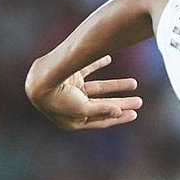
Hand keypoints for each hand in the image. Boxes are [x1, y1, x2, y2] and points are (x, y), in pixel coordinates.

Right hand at [28, 55, 142, 129]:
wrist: (39, 78)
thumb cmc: (60, 98)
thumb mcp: (83, 109)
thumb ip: (102, 110)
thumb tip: (119, 112)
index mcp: (72, 121)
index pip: (100, 121)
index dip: (118, 118)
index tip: (135, 113)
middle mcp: (71, 107)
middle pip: (102, 105)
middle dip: (121, 103)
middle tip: (140, 101)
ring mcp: (69, 90)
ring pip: (98, 88)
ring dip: (115, 86)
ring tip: (134, 84)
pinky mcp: (68, 76)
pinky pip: (85, 69)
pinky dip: (97, 63)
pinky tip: (108, 58)